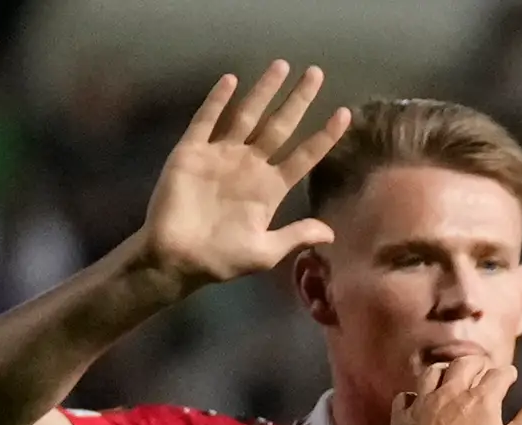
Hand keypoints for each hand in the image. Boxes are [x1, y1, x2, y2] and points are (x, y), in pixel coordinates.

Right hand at [131, 64, 352, 289]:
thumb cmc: (222, 260)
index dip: (324, 136)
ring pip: (248, 115)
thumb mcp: (266, 252)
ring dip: (264, 91)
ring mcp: (222, 155)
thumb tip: (331, 233)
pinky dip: (218, 101)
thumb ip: (296, 236)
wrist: (178, 260)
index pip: (304, 156)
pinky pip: (207, 120)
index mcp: (270, 189)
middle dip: (298, 100)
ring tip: (282, 66)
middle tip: (316, 74)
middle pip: (280, 126)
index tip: (344, 114)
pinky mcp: (192, 152)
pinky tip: (232, 81)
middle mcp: (250, 166)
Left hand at [388, 350, 521, 424]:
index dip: (507, 373)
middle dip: (478, 362)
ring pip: (433, 371)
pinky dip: (415, 394)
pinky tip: (419, 399)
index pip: (498, 374)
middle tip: (484, 367)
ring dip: (445, 369)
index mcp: (481, 398)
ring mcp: (424, 402)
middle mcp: (451, 392)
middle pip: (465, 363)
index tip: (511, 376)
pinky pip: (406, 395)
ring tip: (452, 373)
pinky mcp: (404, 416)